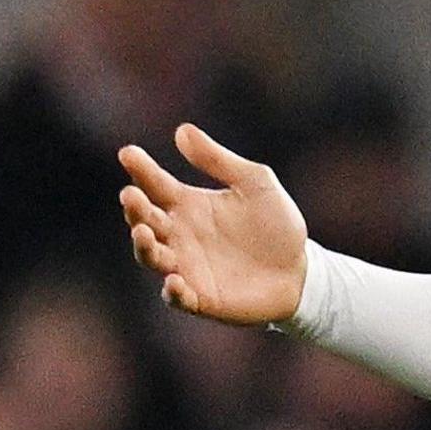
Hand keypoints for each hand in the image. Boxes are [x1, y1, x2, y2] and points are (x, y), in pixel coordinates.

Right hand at [118, 123, 309, 325]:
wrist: (301, 270)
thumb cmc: (276, 224)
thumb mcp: (255, 183)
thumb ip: (219, 160)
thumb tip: (182, 131)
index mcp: (188, 205)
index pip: (155, 184)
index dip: (140, 168)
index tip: (129, 153)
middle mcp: (180, 235)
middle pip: (145, 220)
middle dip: (135, 209)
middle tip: (131, 195)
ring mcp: (187, 267)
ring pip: (152, 257)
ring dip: (144, 246)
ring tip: (143, 232)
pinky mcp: (202, 298)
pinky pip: (178, 297)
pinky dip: (173, 291)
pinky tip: (175, 280)